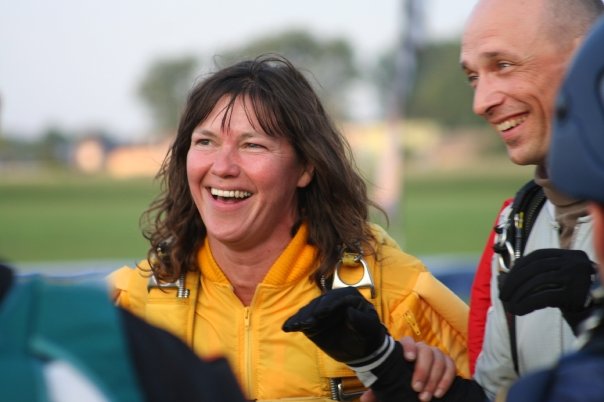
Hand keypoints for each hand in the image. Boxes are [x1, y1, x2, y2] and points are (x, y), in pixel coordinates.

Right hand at [282, 286, 386, 361]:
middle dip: (312, 312)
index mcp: (348, 296)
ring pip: (309, 311)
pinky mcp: (313, 321)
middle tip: (306, 323)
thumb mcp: (369, 327)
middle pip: (319, 303)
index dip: (327, 305)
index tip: (320, 314)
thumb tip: (350, 311)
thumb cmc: (368, 333)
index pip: (335, 298)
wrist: (363, 348)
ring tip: (294, 326)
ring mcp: (320, 310)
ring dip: (301, 318)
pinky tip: (287, 327)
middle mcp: (332, 300)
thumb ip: (361, 320)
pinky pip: (302, 320)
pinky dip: (294, 323)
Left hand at [361, 337, 483, 401]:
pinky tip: (439, 393)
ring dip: (434, 379)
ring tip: (426, 396)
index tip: (409, 358)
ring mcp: (436, 355)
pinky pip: (451, 367)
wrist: (421, 388)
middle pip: (426, 351)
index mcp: (406, 350)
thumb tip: (365, 399)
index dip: (409, 347)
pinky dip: (446, 380)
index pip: (408, 341)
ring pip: (439, 359)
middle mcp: (422, 349)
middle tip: (416, 388)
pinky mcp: (448, 363)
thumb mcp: (390, 386)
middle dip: (422, 370)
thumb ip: (378, 391)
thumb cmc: (401, 383)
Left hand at [499, 248, 594, 315]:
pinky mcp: (575, 293)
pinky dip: (527, 303)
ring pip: (538, 281)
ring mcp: (575, 276)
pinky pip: (544, 296)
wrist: (595, 312)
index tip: (505, 281)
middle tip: (502, 294)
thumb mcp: (558, 278)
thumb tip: (504, 280)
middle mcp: (573, 262)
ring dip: (519, 293)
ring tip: (509, 305)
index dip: (517, 268)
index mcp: (568, 254)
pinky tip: (518, 310)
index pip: (536, 256)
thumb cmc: (570, 295)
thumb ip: (538, 274)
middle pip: (535, 267)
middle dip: (514, 281)